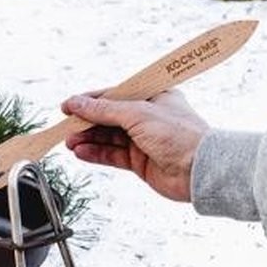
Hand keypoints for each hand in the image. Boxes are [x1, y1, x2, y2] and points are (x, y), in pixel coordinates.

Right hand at [60, 90, 210, 202]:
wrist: (200, 170)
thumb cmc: (181, 136)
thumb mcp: (137, 114)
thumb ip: (103, 110)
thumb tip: (77, 104)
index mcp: (152, 96)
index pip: (114, 95)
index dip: (89, 101)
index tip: (68, 106)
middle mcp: (148, 117)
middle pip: (108, 118)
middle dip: (86, 123)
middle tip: (66, 128)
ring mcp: (143, 140)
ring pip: (108, 138)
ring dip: (88, 140)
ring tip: (70, 142)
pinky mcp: (140, 161)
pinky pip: (112, 155)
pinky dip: (96, 154)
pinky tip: (82, 153)